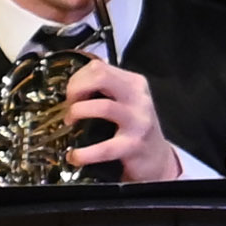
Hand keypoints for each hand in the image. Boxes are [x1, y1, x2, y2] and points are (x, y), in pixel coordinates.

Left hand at [58, 55, 174, 180]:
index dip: (76, 79)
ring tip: (70, 124)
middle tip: (68, 105)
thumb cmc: (135, 128)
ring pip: (102, 106)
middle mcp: (138, 98)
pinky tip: (75, 156)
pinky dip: (84, 153)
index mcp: (134, 83)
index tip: (70, 95)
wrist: (157, 158)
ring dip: (77, 113)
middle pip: (100, 76)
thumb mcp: (126, 100)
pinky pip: (104, 148)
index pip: (98, 67)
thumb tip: (71, 89)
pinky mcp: (134, 145)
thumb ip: (105, 89)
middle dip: (75, 89)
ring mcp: (138, 121)